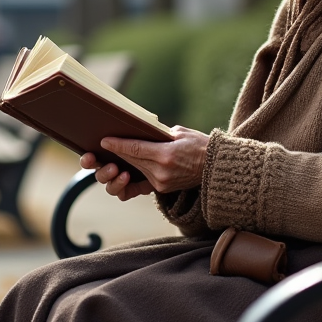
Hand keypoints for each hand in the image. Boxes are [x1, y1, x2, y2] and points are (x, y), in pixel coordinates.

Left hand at [80, 125, 209, 200]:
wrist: (218, 169)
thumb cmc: (201, 145)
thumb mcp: (181, 133)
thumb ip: (159, 134)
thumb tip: (140, 132)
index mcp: (166, 155)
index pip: (135, 149)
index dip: (117, 145)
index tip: (104, 141)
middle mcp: (161, 172)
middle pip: (131, 161)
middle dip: (117, 153)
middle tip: (103, 146)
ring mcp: (161, 183)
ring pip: (134, 170)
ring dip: (124, 163)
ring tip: (115, 154)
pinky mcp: (162, 188)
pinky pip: (142, 177)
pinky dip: (134, 170)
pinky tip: (126, 165)